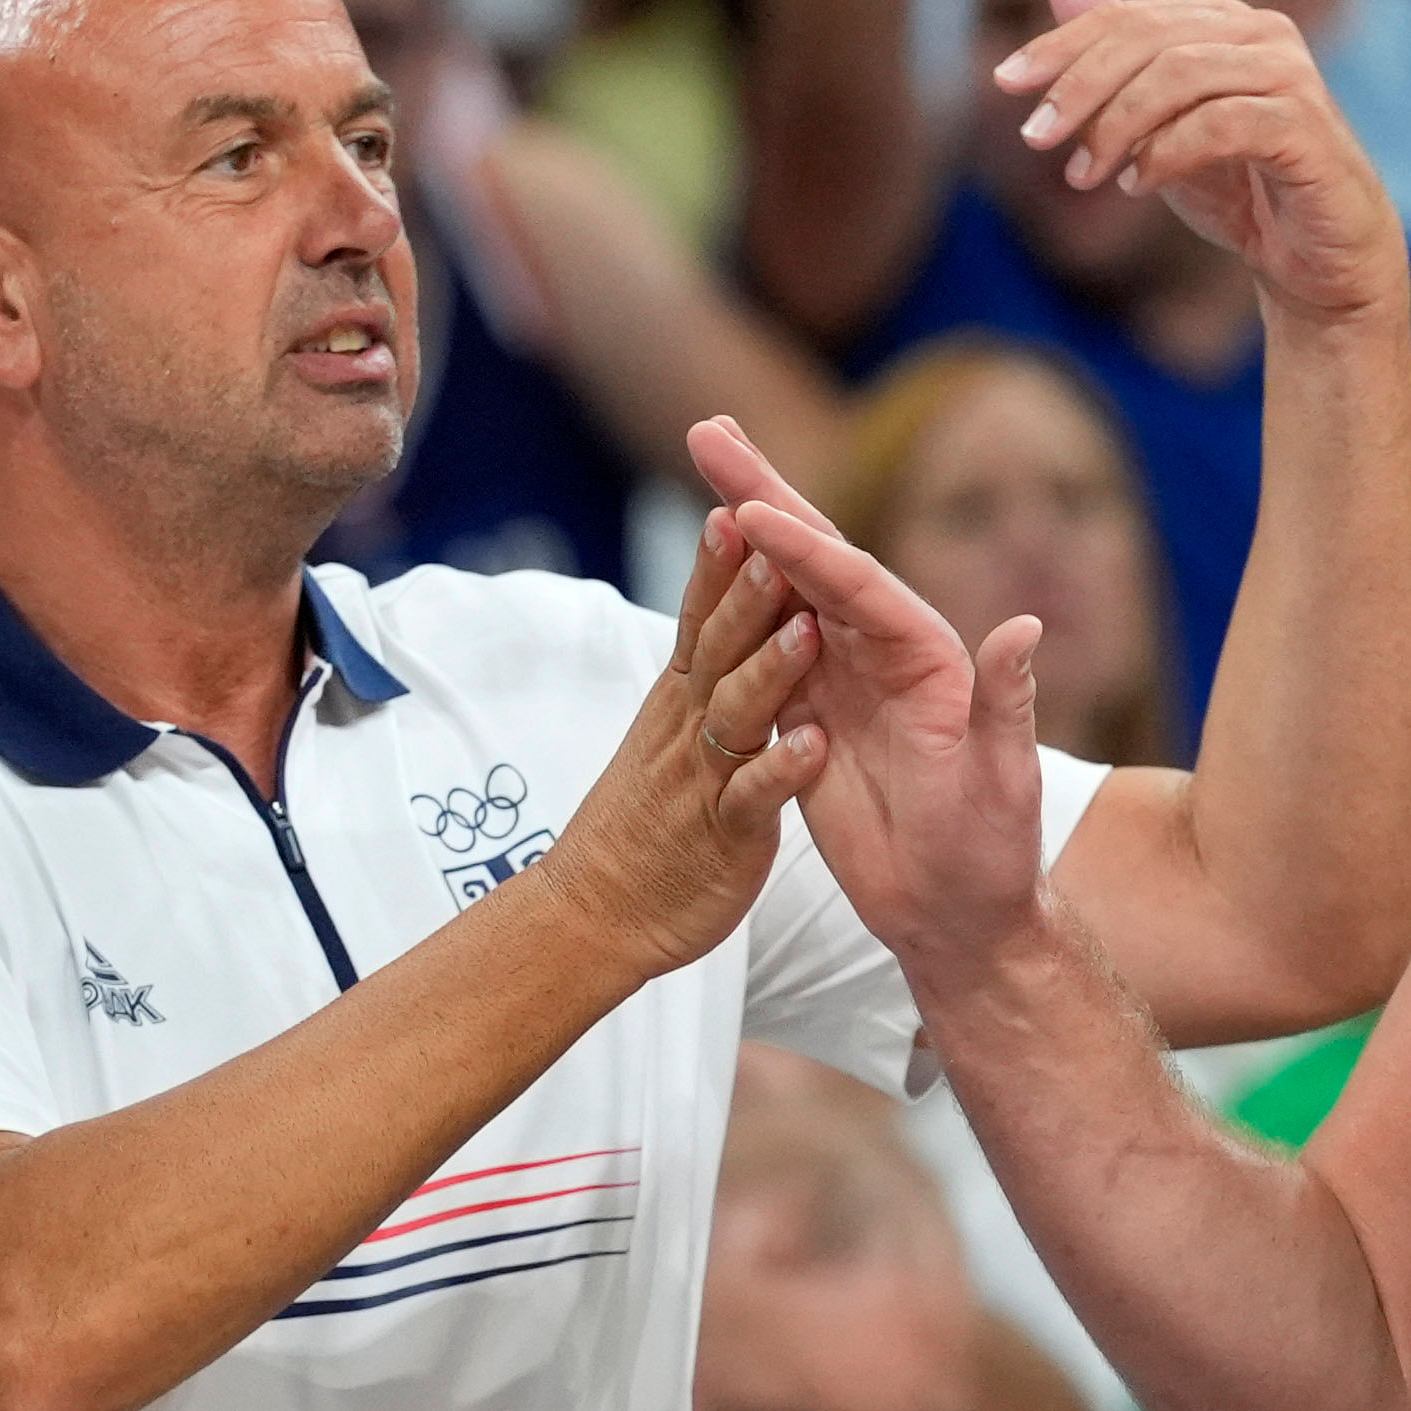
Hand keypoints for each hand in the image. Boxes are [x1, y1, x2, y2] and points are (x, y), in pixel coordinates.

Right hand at [526, 508, 824, 982]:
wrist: (596, 913)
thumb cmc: (647, 819)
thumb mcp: (672, 731)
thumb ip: (704, 668)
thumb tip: (728, 607)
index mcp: (683, 695)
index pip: (703, 614)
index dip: (719, 560)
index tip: (738, 497)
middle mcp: (688, 725)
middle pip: (719, 644)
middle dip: (748, 587)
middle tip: (773, 528)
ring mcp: (704, 777)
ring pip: (738, 713)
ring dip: (771, 669)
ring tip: (807, 629)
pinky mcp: (724, 835)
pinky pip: (754, 800)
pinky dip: (781, 773)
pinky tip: (813, 749)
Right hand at [682, 415, 1054, 979]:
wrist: (962, 915)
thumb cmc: (990, 855)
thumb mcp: (1002, 782)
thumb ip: (1005, 704)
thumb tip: (1021, 628)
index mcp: (923, 656)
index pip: (856, 582)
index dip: (802, 543)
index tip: (748, 505)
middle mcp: (881, 653)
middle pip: (813, 559)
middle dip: (761, 492)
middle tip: (705, 430)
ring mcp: (842, 682)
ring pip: (782, 590)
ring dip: (740, 531)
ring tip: (700, 470)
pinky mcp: (809, 717)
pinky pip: (765, 652)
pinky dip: (733, 606)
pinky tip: (702, 567)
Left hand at [992, 0, 1408, 324]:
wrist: (1320, 261)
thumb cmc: (1241, 190)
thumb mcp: (1160, 126)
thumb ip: (1119, 61)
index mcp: (1224, 22)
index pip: (1128, 17)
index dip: (1060, 45)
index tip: (1003, 84)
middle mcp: (1261, 33)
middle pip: (1149, 37)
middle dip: (1080, 86)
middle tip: (1035, 137)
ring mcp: (1289, 76)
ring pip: (1180, 75)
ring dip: (1117, 126)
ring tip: (1083, 175)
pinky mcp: (1306, 126)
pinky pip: (1220, 124)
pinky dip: (1167, 153)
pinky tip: (1137, 185)